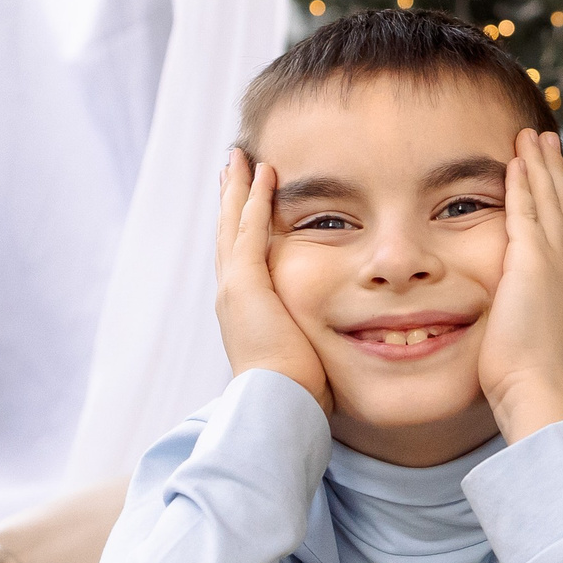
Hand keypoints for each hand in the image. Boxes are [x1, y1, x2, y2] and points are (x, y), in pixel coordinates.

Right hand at [215, 148, 331, 409]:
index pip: (241, 258)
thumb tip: (334, 346)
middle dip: (230, 199)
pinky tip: (264, 173)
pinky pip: (249, 229)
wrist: (274, 404)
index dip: (241, 227)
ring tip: (241, 158)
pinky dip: (254, 199)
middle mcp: (232, 294)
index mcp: (244, 311)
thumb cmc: (295, 393)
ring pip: (233, 224)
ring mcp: (234, 286)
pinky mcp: (244, 283)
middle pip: (228, 233)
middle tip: (232, 167)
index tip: (244, 202)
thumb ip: (311, 340)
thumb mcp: (301, 357)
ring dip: (238, 189)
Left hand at [478, 129, 562, 443]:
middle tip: (546, 140)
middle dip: (555, 172)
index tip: (559, 181)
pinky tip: (514, 160)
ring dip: (539, 165)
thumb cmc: (534, 384)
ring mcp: (559, 264)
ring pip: (549, 200)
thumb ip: (544, 320)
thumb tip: (539, 311)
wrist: (541, 393)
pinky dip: (523, 183)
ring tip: (532, 136)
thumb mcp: (546, 345)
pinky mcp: (533, 263)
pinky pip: (527, 210)